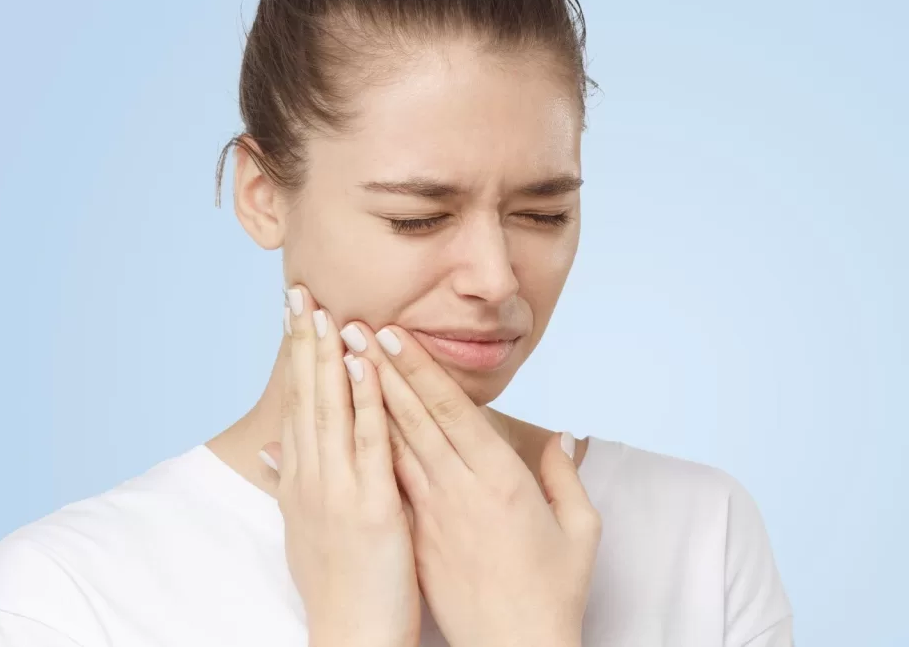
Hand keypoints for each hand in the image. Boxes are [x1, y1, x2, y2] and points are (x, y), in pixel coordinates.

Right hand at [261, 286, 419, 646]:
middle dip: (302, 341)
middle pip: (305, 396)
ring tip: (324, 309)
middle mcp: (311, 476)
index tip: (293, 314)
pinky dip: (364, 399)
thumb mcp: (301, 527)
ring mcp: (337, 488)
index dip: (294, 356)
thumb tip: (267, 449)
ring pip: (330, 409)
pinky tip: (363, 362)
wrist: (348, 634)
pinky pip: (368, 442)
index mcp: (300, 479)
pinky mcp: (369, 505)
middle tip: (298, 291)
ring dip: (327, 357)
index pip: (295, 403)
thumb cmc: (335, 582)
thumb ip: (286, 481)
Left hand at [341, 322, 600, 646]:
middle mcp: (459, 491)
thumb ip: (567, 477)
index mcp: (501, 481)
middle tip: (352, 328)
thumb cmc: (552, 593)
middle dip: (380, 370)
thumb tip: (562, 436)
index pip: (451, 411)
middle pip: (412, 419)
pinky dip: (363, 452)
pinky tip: (343, 428)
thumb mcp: (580, 531)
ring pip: (392, 447)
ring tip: (341, 364)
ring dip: (366, 401)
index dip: (417, 369)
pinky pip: (386, 486)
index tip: (391, 334)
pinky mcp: (415, 538)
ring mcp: (431, 516)